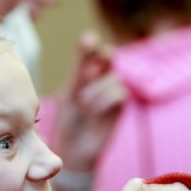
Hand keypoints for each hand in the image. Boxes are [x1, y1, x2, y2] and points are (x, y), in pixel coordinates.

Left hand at [52, 30, 125, 171]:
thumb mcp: (70, 93)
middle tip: (92, 64)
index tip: (88, 40)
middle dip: (103, 55)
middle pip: (109, 56)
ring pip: (114, 77)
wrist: (75, 150)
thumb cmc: (70, 121)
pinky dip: (105, 100)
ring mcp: (113, 92)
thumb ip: (79, 70)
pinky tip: (94, 111)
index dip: (91, 43)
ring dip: (97, 89)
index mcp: (86, 73)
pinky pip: (120, 94)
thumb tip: (87, 41)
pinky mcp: (120, 108)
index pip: (92, 50)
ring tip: (84, 103)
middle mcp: (101, 79)